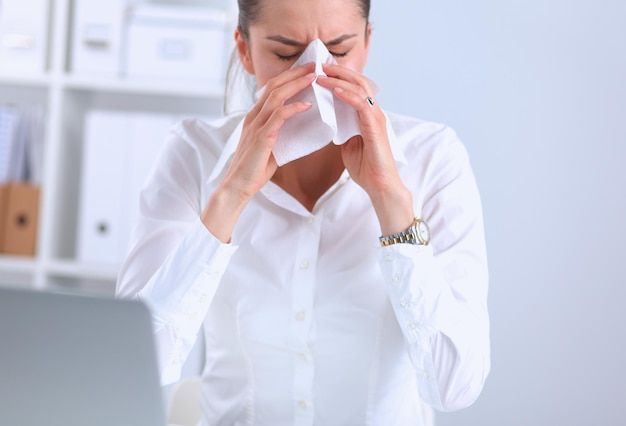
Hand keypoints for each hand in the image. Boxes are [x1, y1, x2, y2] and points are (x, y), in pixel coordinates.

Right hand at [202, 63, 315, 241]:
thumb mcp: (269, 145)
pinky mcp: (261, 137)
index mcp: (254, 117)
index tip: (306, 70)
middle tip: (313, 65)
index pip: (271, 89)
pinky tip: (307, 106)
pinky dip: (293, 108)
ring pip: (276, 96)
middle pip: (274, 86)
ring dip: (296, 85)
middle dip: (294, 74)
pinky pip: (278, 116)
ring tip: (313, 77)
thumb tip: (297, 128)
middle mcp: (253, 116)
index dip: (289, 77)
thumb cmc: (254, 169)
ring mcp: (256, 125)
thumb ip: (279, 133)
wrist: (238, 186)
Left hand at [317, 64, 413, 234]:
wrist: (379, 185)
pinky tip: (334, 90)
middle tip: (319, 64)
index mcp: (366, 115)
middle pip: (358, 81)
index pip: (354, 87)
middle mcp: (373, 112)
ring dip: (339, 79)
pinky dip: (348, 95)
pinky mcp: (375, 126)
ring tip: (322, 74)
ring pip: (359, 88)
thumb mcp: (347, 144)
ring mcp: (376, 117)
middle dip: (338, 71)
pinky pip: (361, 104)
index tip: (319, 71)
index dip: (338, 77)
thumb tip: (328, 122)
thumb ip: (341, 130)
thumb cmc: (366, 167)